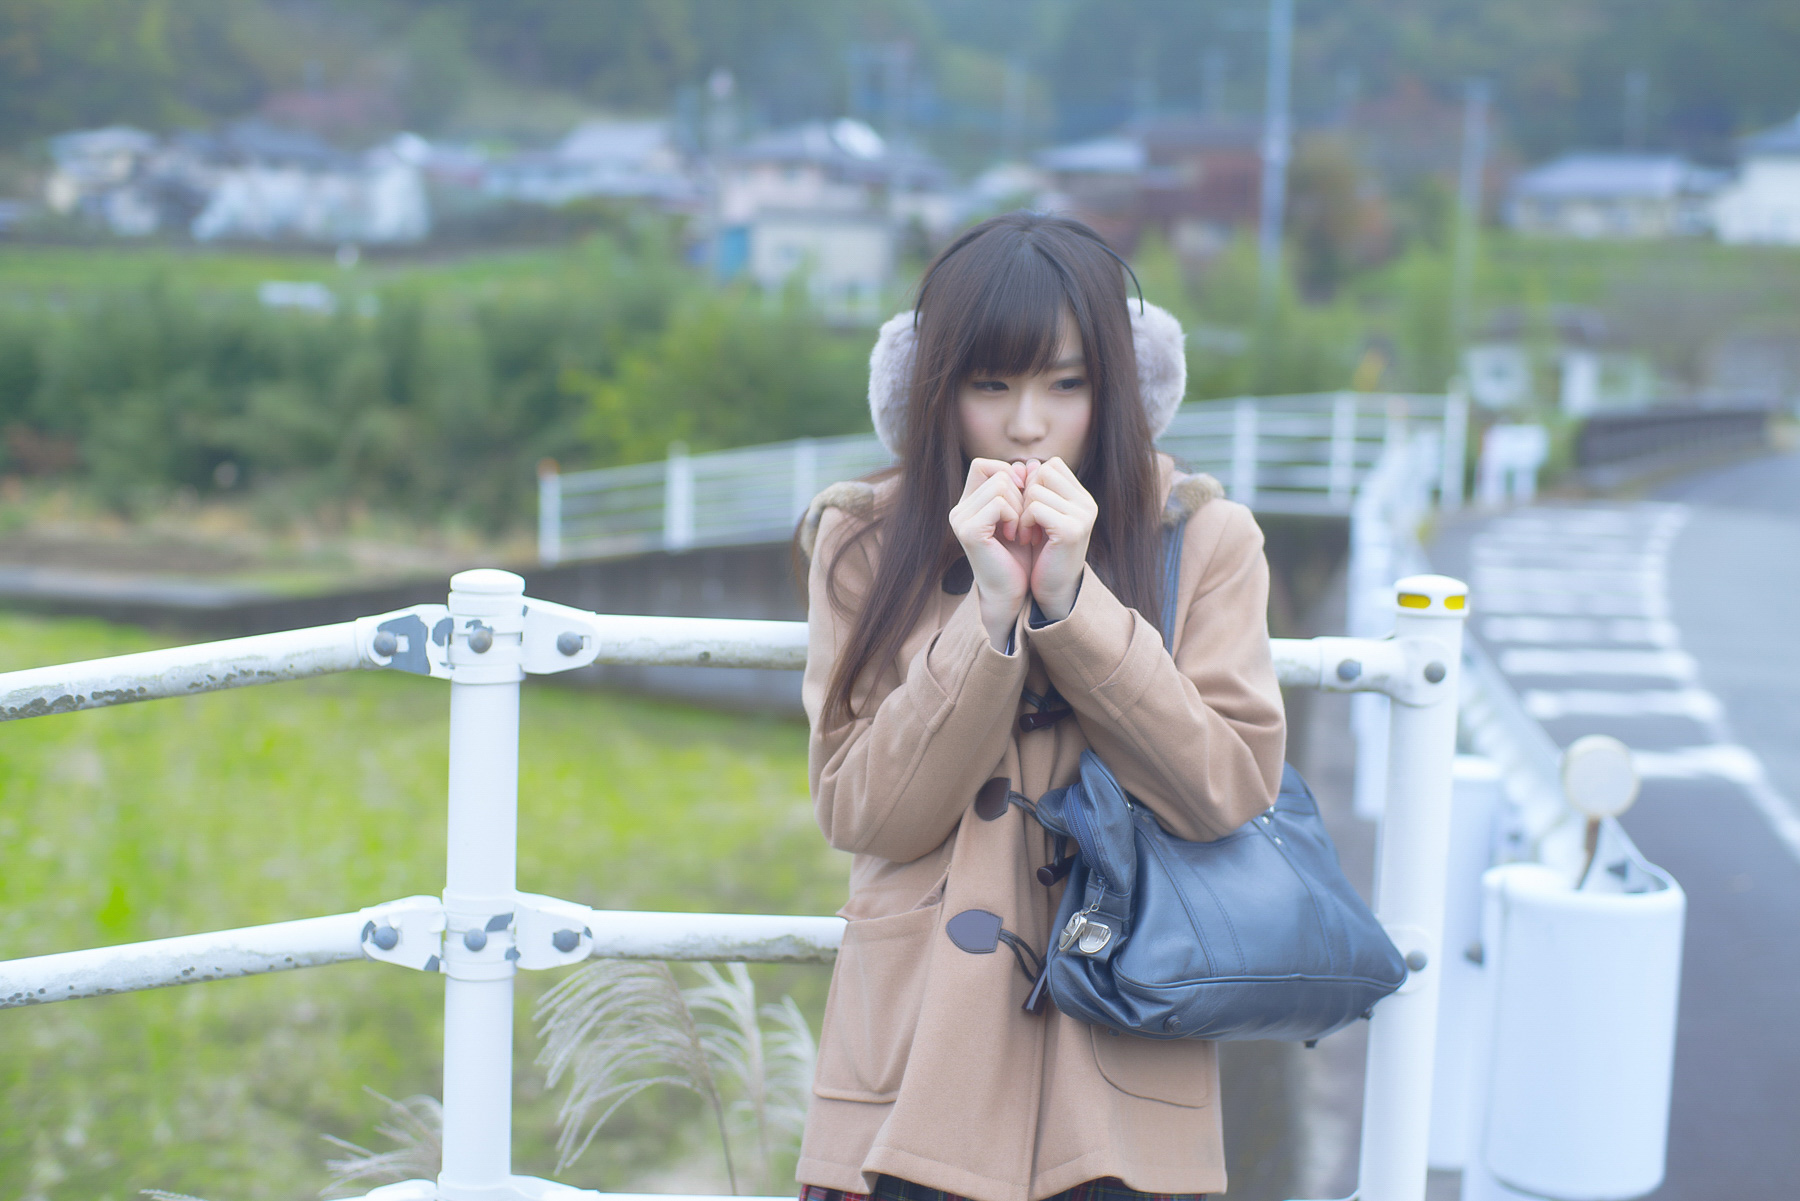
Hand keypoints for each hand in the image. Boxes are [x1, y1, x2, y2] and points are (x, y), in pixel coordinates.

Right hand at [948, 458, 1034, 649]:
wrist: (1011, 592)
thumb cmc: (1018, 556)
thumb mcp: (1020, 515)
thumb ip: (1021, 489)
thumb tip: (1029, 462)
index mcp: (968, 504)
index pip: (982, 464)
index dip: (1007, 473)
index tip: (1024, 497)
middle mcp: (959, 510)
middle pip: (995, 473)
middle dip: (1020, 494)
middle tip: (1027, 522)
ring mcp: (961, 520)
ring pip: (1000, 486)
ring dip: (1020, 507)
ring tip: (1021, 531)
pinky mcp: (969, 531)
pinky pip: (999, 503)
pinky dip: (1014, 516)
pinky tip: (1016, 536)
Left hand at [1019, 457, 1096, 621]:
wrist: (1054, 591)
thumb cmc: (1044, 554)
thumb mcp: (1040, 517)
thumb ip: (1035, 490)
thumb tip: (1024, 463)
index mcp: (1082, 498)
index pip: (1051, 466)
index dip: (1032, 482)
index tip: (1026, 507)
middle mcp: (1087, 504)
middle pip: (1044, 472)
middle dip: (1026, 493)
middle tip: (1023, 520)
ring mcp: (1082, 516)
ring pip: (1036, 490)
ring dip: (1021, 511)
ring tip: (1024, 532)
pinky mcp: (1070, 530)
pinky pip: (1035, 508)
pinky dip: (1023, 521)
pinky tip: (1025, 538)